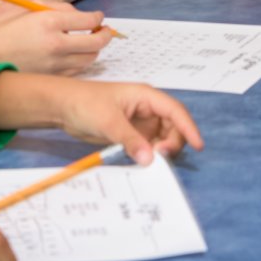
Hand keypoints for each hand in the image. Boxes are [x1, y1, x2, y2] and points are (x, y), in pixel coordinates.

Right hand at [0, 8, 113, 74]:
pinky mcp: (50, 79)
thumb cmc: (6, 29)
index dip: (98, 18)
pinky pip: (76, 72)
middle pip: (96, 43)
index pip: (89, 20)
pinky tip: (75, 57)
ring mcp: (54, 64)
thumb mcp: (31, 10)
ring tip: (91, 44)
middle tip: (104, 32)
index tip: (99, 18)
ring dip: (94, 51)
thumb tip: (84, 17)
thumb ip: (59, 10)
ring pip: (89, 59)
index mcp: (49, 21)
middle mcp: (55, 43)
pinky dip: (80, 63)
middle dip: (104, 36)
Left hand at [49, 78, 205, 164]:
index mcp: (146, 97)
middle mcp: (147, 109)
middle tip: (160, 158)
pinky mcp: (131, 135)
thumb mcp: (109, 121)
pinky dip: (149, 156)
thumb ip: (130, 140)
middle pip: (173, 128)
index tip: (198, 144)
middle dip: (172, 143)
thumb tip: (150, 159)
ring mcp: (140, 123)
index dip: (189, 127)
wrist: (62, 107)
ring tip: (151, 163)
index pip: (175, 111)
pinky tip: (143, 164)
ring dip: (161, 152)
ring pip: (162, 139)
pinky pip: (147, 147)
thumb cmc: (85, 103)